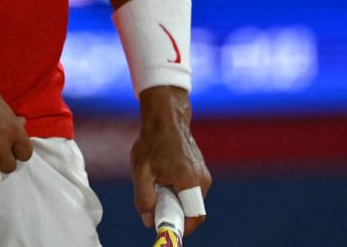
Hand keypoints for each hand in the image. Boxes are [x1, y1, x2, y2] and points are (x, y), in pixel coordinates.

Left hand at [131, 86, 210, 235]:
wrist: (165, 119)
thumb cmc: (152, 143)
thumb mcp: (141, 171)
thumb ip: (144, 198)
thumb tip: (148, 221)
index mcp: (190, 181)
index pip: (194, 217)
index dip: (180, 227)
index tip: (165, 227)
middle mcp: (202, 180)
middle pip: (192, 210)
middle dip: (175, 211)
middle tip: (157, 202)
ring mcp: (204, 174)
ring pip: (191, 199)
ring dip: (175, 199)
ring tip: (159, 182)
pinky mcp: (201, 170)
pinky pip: (191, 189)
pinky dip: (178, 190)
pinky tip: (164, 175)